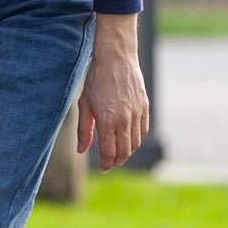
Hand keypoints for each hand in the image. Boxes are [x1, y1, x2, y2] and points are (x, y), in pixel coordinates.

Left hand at [77, 14, 149, 171]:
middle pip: (125, 151)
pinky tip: (128, 139)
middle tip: (110, 164)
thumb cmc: (96, 81)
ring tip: (118, 153)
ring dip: (128, 151)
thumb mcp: (84, 105)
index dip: (106, 164)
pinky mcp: (145, 106)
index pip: (109, 152)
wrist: (116, 59)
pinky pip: (144, 129)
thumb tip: (82, 150)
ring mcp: (137, 113)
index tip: (102, 168)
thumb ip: (84, 130)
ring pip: (136, 142)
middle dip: (117, 161)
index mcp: (108, 121)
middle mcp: (125, 119)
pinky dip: (137, 138)